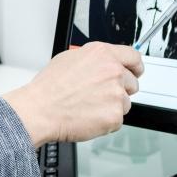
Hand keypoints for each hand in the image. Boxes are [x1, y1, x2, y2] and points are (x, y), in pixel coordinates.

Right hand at [3, 42, 143, 146]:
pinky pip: (117, 120)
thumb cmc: (49, 88)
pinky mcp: (115, 115)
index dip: (135, 66)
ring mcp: (116, 94)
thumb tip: (102, 63)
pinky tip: (89, 116)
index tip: (135, 71)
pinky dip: (106, 121)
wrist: (41, 110)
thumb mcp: (69, 59)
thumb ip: (94, 60)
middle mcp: (113, 71)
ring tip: (89, 106)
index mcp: (102, 54)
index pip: (133, 57)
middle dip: (120, 89)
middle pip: (132, 82)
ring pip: (125, 103)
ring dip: (112, 106)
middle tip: (100, 95)